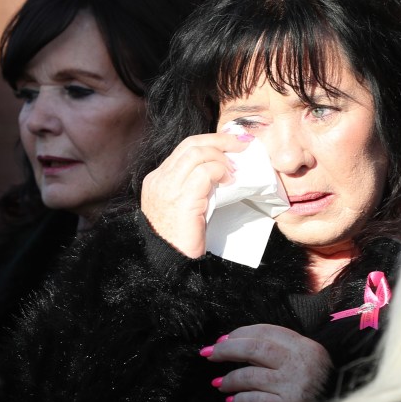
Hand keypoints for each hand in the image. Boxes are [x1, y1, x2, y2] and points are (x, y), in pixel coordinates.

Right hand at [140, 131, 249, 256]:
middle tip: (242, 145)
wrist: (171, 261)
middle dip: (220, 140)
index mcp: (157, 180)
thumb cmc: (181, 238)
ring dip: (221, 157)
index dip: (210, 142)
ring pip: (196, 153)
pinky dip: (220, 171)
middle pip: (191, 144)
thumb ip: (193, 186)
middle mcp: (159, 180)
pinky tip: (230, 181)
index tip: (232, 143)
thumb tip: (221, 171)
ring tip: (234, 169)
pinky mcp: (182, 199)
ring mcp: (168, 188)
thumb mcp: (184, 205)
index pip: (184, 149)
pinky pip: (204, 172)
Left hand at [203, 324, 331, 401]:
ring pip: (250, 375)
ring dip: (230, 379)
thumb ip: (284, 353)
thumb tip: (241, 346)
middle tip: (209, 353)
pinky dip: (239, 400)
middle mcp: (302, 363)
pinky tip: (232, 401)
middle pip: (255, 348)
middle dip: (227, 349)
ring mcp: (295, 386)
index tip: (223, 339)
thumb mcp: (311, 364)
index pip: (268, 331)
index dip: (241, 333)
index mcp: (308, 347)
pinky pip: (254, 401)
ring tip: (220, 383)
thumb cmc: (321, 392)